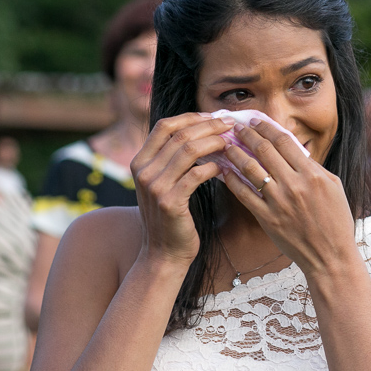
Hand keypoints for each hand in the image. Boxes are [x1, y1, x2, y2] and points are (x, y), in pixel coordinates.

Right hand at [129, 113, 230, 265]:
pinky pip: (196, 175)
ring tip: (231, 142)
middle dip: (208, 126)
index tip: (214, 117)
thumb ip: (172, 159)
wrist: (163, 253)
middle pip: (179, 135)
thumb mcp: (162, 183)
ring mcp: (154, 187)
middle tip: (230, 124)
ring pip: (188, 151)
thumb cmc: (170, 217)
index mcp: (139, 161)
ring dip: (214, 142)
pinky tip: (224, 167)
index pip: (164, 126)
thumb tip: (201, 131)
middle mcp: (143, 171)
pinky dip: (213, 167)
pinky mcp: (170, 202)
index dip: (191, 117)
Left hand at [222, 119, 356, 276]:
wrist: (330, 256)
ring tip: (227, 146)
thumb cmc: (336, 221)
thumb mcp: (333, 186)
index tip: (256, 121)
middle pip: (264, 150)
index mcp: (312, 174)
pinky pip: (244, 195)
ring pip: (250, 169)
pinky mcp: (267, 219)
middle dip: (247, 135)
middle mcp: (294, 185)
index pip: (284, 141)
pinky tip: (226, 172)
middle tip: (237, 128)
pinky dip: (233, 181)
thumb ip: (313, 166)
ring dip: (236, 153)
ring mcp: (278, 202)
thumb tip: (294, 149)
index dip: (267, 127)